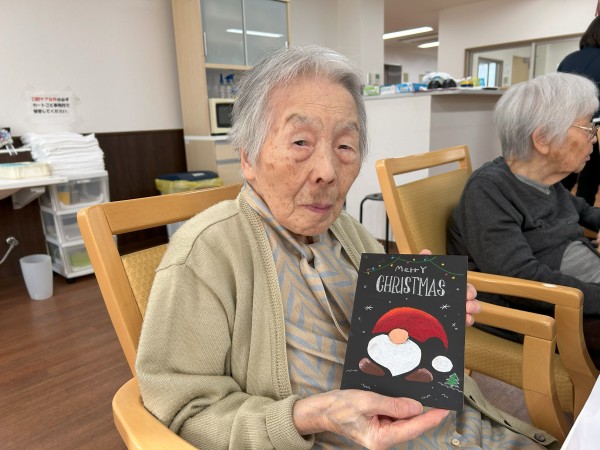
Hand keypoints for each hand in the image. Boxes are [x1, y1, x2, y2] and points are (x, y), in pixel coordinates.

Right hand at [293, 389, 448, 448]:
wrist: (322, 409)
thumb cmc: (340, 406)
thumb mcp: (367, 401)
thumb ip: (393, 405)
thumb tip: (416, 408)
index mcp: (380, 438)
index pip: (412, 428)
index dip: (431, 418)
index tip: (445, 409)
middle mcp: (383, 439)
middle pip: (410, 424)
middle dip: (423, 411)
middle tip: (437, 397)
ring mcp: (381, 433)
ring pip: (403, 420)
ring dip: (411, 407)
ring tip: (423, 394)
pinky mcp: (379, 426)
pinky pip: (395, 416)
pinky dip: (400, 406)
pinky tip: (404, 396)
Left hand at [419, 249, 480, 325]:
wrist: (403, 300)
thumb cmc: (415, 284)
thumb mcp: (418, 273)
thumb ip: (422, 261)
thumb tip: (426, 252)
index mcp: (451, 286)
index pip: (465, 287)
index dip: (469, 290)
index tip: (467, 294)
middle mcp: (455, 299)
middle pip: (471, 301)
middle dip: (473, 303)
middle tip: (467, 305)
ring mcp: (453, 312)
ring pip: (469, 314)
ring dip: (470, 316)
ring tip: (466, 317)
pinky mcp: (449, 323)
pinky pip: (460, 325)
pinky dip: (463, 325)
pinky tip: (461, 324)